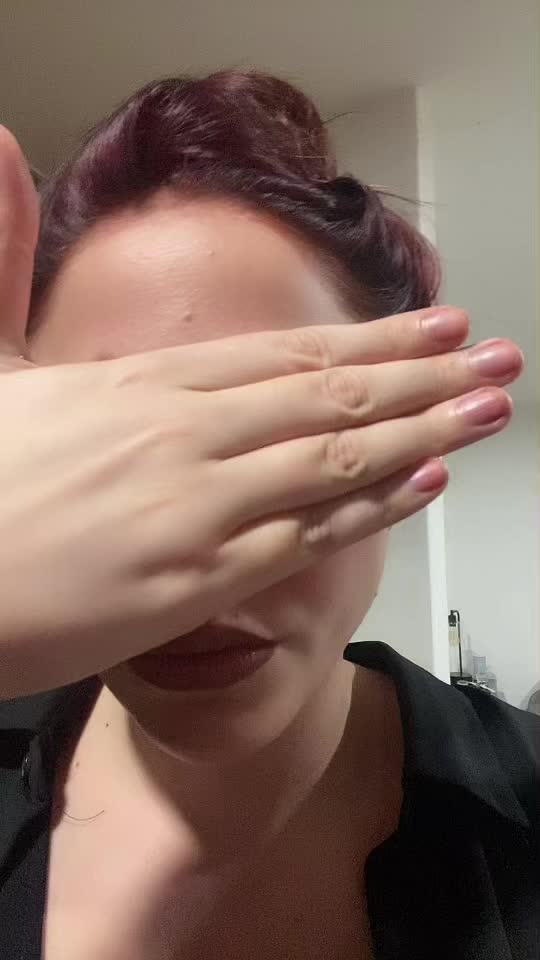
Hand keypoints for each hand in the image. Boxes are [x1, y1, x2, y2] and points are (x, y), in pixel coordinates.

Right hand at [0, 128, 522, 695]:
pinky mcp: (196, 580)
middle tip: (500, 359)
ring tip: (490, 408)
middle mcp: (187, 435)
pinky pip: (305, 536)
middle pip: (328, 395)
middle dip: (424, 376)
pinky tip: (425, 482)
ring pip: (333, 459)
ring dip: (423, 431)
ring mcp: (199, 507)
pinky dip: (371, 507)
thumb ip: (2, 258)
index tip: (437, 327)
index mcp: (146, 385)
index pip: (285, 352)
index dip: (372, 339)